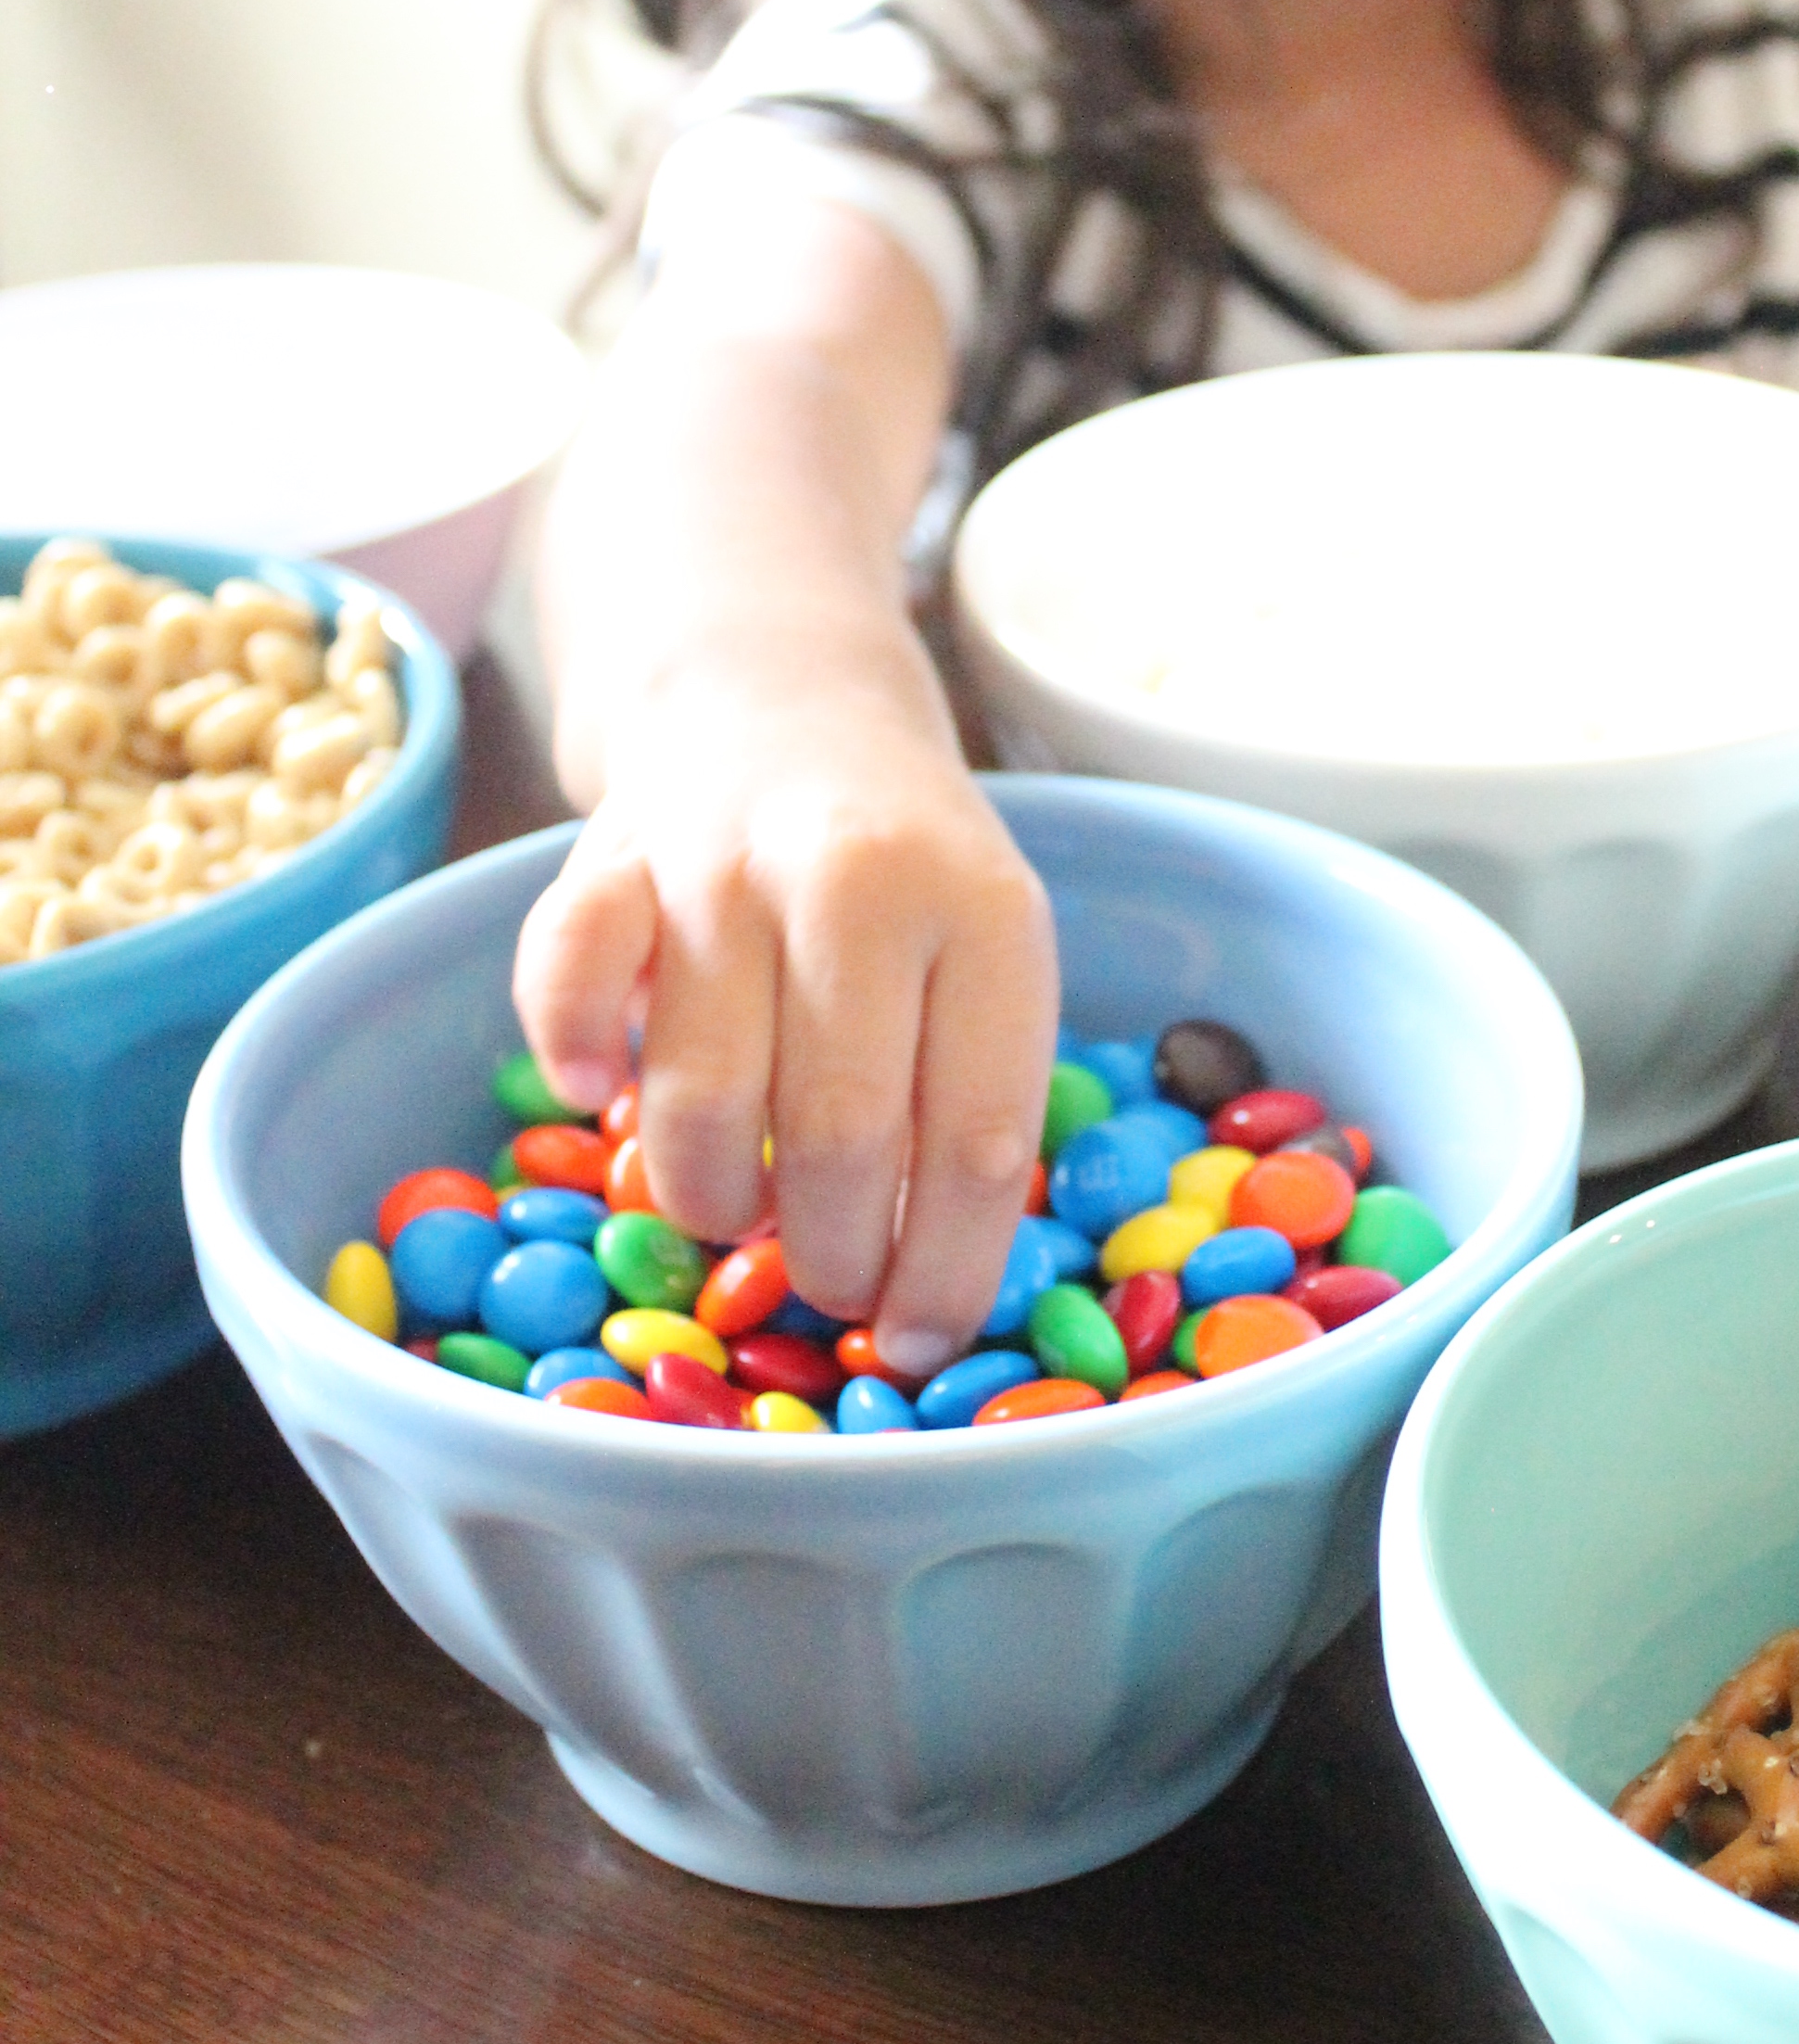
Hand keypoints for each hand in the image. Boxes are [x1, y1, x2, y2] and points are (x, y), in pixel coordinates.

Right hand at [512, 617, 1054, 1382]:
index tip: (919, 1341)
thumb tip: (922, 1297)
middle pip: (840, 1131)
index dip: (945, 1268)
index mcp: (985, 913)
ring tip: (734, 1208)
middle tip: (825, 1283)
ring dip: (709, 1196)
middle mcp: (858, 879)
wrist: (785, 702)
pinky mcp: (608, 856)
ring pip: (704, 1091)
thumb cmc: (903, 875)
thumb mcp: (984, 955)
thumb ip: (963, 1092)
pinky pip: (568, 980)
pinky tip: (600, 1095)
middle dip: (829, 1251)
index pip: (977, 1135)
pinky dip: (573, 1055)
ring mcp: (722, 863)